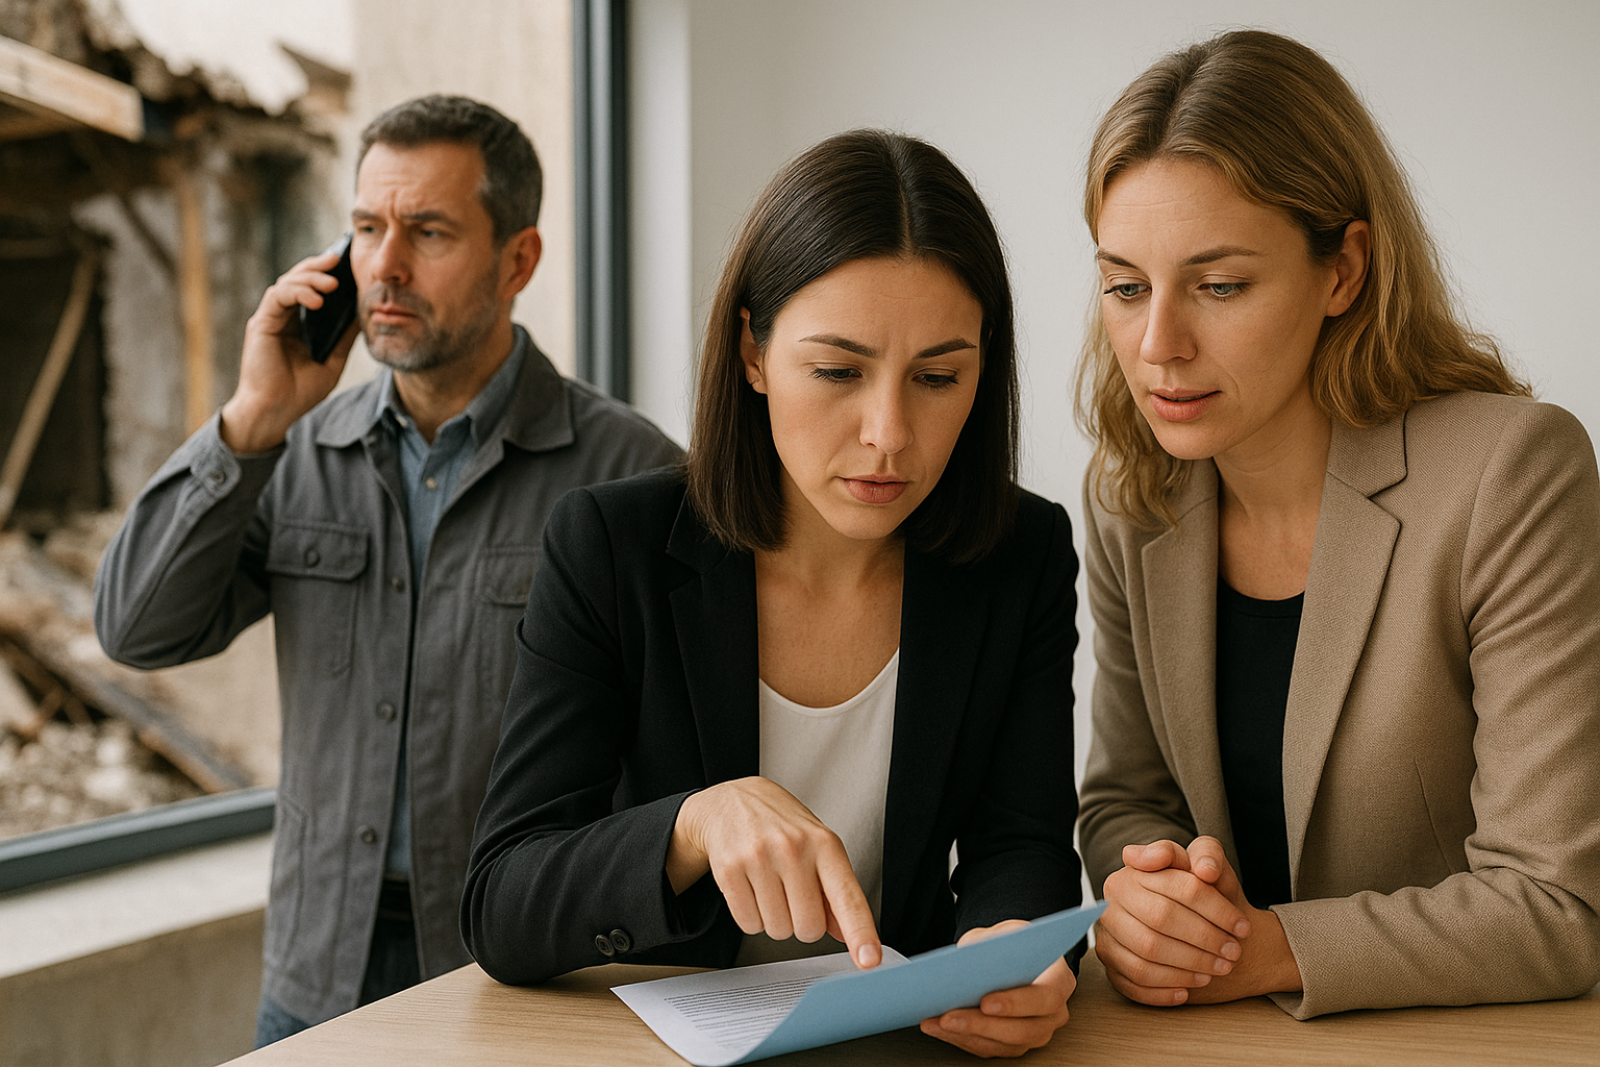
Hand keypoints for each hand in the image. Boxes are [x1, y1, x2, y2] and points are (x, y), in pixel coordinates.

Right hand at [219, 247, 357, 452]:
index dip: (325, 274)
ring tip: (332, 283)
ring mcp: (270, 319)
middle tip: (338, 258)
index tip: (346, 266)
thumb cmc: (300, 392)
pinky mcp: (261, 324)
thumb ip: (345, 337)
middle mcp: (282, 317)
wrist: (276, 412)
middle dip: (318, 266)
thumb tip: (364, 316)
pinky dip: (298, 293)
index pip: (310, 289)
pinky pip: (279, 297)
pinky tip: (317, 300)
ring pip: (287, 283)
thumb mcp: (333, 361)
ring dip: (310, 278)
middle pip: (297, 279)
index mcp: (297, 323)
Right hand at [667, 777, 881, 967]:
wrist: (732, 801)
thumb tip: (847, 934)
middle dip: (801, 923)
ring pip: (777, 930)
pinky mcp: (729, 868)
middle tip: (792, 895)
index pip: (847, 897)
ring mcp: (759, 857)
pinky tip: (751, 888)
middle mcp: (793, 848)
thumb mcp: (817, 847)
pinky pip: (749, 924)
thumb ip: (835, 891)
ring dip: (775, 920)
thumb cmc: (782, 827)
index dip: (860, 933)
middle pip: (808, 928)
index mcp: (824, 844)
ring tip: (769, 886)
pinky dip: (751, 917)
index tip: (870, 960)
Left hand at [920, 920, 1074, 1057]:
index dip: (1015, 1003)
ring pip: (1003, 1044)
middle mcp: (1053, 1014)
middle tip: (949, 1016)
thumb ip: (989, 944)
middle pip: (1022, 1029)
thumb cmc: (1013, 944)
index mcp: (1059, 981)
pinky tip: (936, 1026)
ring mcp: (1036, 1033)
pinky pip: (988, 1048)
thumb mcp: (1003, 932)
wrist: (1013, 956)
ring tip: (936, 1021)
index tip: (985, 1001)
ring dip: (965, 1034)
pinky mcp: (1013, 1044)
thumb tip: (964, 962)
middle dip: (981, 1024)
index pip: (1044, 998)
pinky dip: (960, 1038)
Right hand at [1096, 837, 1300, 1004]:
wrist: (1192, 925)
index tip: (1242, 926)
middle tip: (1233, 953)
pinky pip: (1133, 983)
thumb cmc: (1199, 895)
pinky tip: (1188, 990)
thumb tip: (1203, 869)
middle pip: (1160, 922)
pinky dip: (1163, 991)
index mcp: (1133, 872)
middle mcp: (1112, 903)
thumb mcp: (1207, 864)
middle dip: (1204, 940)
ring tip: (1217, 970)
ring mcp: (1108, 936)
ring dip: (1188, 968)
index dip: (1215, 909)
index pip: (1177, 889)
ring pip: (1145, 956)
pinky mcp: (1111, 967)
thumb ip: (1207, 853)